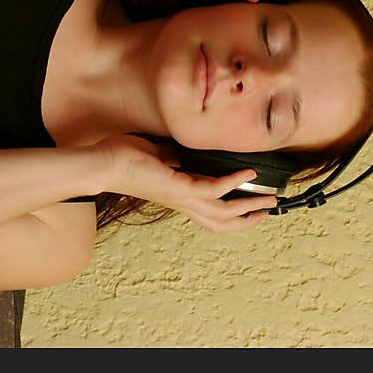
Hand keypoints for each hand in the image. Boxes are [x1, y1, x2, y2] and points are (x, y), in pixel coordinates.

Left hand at [96, 134, 276, 232]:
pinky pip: (213, 189)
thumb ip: (172, 156)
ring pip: (223, 211)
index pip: (209, 210)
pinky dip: (233, 183)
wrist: (103, 165)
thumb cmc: (121, 159)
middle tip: (269, 210)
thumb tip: (185, 151)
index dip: (231, 212)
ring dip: (248, 207)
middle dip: (247, 218)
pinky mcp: (178, 187)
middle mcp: (182, 202)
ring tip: (269, 199)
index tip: (250, 207)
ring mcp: (181, 197)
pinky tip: (248, 174)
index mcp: (177, 195)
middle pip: (221, 221)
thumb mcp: (154, 155)